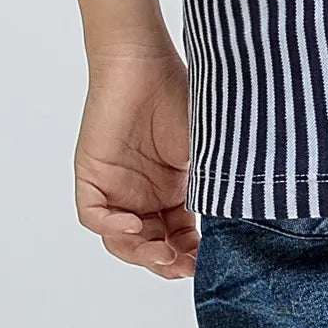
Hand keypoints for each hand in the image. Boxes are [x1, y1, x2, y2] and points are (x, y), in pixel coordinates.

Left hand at [75, 47, 198, 280]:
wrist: (144, 62)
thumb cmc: (181, 97)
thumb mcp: (208, 153)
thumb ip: (214, 189)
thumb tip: (235, 229)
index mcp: (173, 194)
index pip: (179, 240)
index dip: (189, 257)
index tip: (203, 263)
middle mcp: (143, 196)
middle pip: (150, 247)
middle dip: (167, 262)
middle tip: (182, 264)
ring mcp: (116, 189)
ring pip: (121, 240)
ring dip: (141, 253)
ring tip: (162, 252)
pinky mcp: (92, 176)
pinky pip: (94, 216)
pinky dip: (112, 228)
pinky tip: (135, 225)